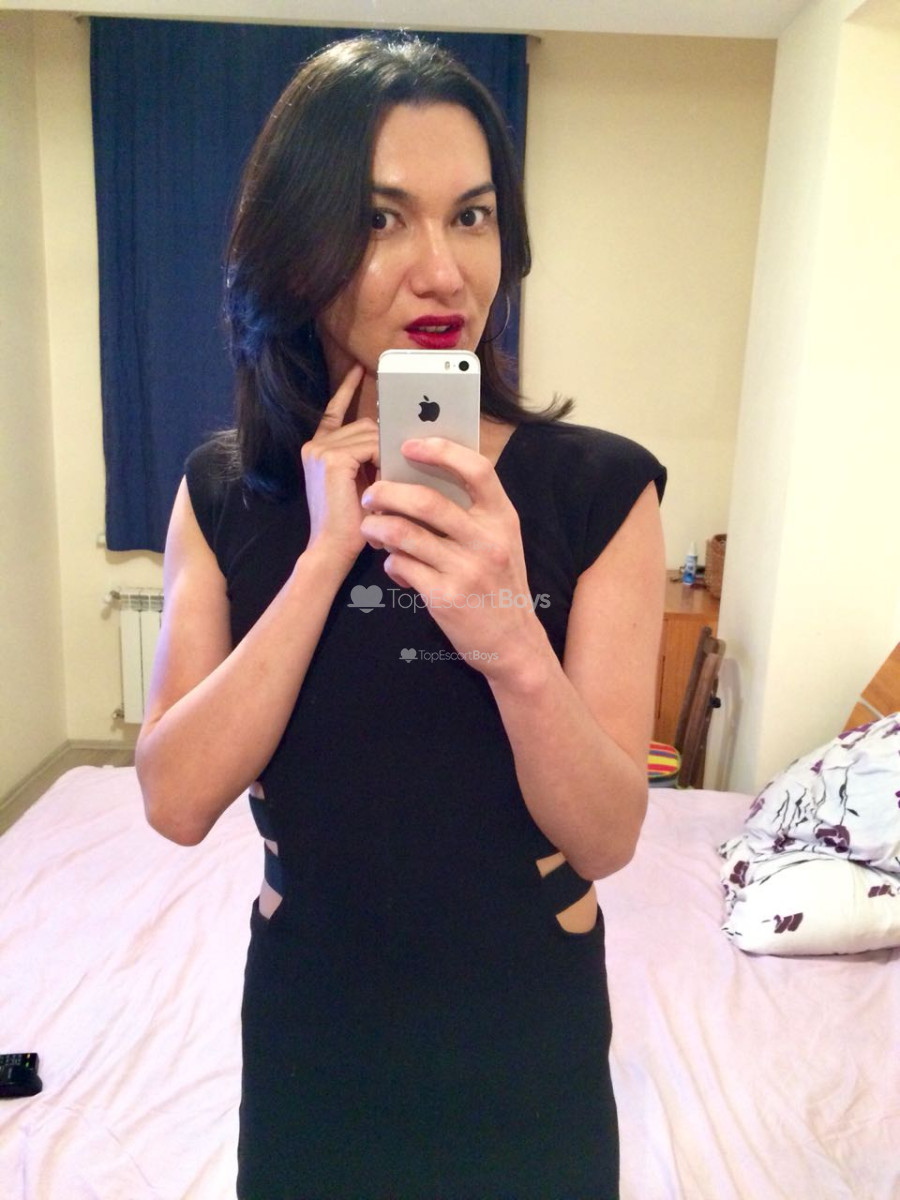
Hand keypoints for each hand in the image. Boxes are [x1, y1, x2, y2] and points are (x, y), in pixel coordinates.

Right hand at [300, 364, 378, 569]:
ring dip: (385, 456)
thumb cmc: (353, 524)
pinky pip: (371, 445)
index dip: (348, 388)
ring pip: (371, 433)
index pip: (336, 410)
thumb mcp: (363, 482)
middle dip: (383, 444)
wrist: (332, 549)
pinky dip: (381, 462)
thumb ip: (370, 456)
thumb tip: (396, 437)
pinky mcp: (331, 457)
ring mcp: (320, 449)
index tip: (360, 370)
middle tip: (389, 471)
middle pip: (366, 424)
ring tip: (383, 482)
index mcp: (319, 448)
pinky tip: (378, 480)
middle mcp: (316, 444)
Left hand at [358, 437, 548, 677]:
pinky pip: (402, 567)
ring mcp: (466, 570)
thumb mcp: (501, 542)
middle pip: (427, 501)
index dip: (441, 451)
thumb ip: (473, 513)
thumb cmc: (501, 586)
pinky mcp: (445, 597)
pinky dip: (390, 562)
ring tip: (370, 527)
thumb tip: (421, 480)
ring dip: (377, 527)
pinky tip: (393, 565)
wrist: (514, 644)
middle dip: (388, 492)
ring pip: (405, 534)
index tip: (409, 445)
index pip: (477, 470)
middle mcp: (487, 541)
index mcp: (502, 518)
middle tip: (370, 494)